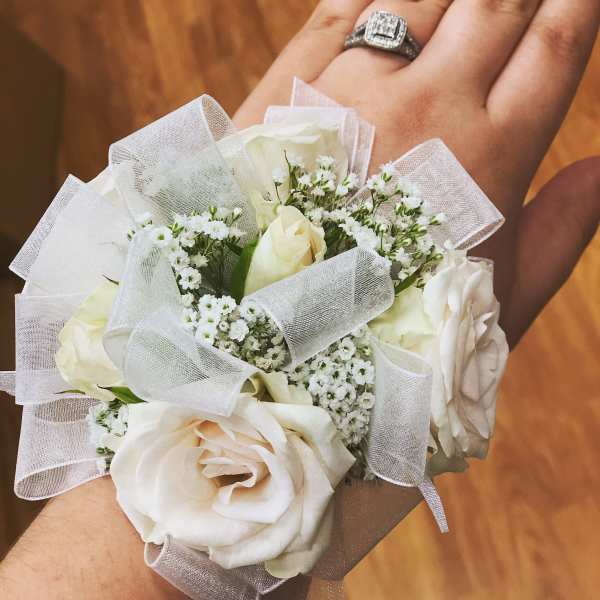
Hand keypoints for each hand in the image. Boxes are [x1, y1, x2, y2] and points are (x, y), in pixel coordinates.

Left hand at [234, 0, 599, 346]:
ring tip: (460, 6)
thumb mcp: (493, 300)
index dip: (573, 6)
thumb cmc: (393, 325)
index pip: (554, 47)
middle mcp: (428, 109)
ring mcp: (355, 92)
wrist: (278, 324)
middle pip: (497, 5)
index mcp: (489, 156)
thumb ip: (560, 233)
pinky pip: (343, 8)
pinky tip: (391, 1)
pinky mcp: (292, 88)